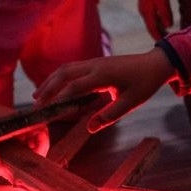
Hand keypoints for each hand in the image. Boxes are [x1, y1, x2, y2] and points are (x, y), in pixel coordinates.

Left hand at [0, 97, 49, 179]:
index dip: (43, 144)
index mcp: (16, 120)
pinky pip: (16, 151)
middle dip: (33, 159)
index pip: (41, 129)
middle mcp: (18, 126)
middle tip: (23, 174)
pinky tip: (3, 169)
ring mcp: (12, 132)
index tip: (35, 158)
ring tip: (13, 175)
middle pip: (36, 142)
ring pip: (26, 149)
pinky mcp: (5, 139)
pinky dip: (14, 161)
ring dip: (23, 162)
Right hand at [33, 49, 175, 131]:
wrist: (155, 64)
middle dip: (47, 87)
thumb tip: (89, 128)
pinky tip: (55, 87)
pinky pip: (72, 68)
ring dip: (50, 81)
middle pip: (64, 73)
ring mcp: (93, 62)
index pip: (74, 86)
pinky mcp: (95, 63)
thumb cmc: (144, 84)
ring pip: (65, 68)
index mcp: (102, 75)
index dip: (59, 98)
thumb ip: (109, 116)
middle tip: (35, 104)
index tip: (47, 111)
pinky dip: (59, 77)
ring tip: (38, 95)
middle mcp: (94, 65)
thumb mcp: (130, 103)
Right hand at [138, 0, 172, 39]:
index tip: (163, 43)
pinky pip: (152, 15)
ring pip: (152, 20)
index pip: (152, 29)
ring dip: (159, 27)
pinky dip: (158, 20)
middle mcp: (144, 11)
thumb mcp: (163, 1)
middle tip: (167, 39)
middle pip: (151, 26)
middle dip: (158, 33)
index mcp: (147, 13)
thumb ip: (166, 14)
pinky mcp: (146, 2)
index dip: (157, 36)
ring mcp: (144, 7)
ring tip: (167, 32)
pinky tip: (163, 20)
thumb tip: (168, 26)